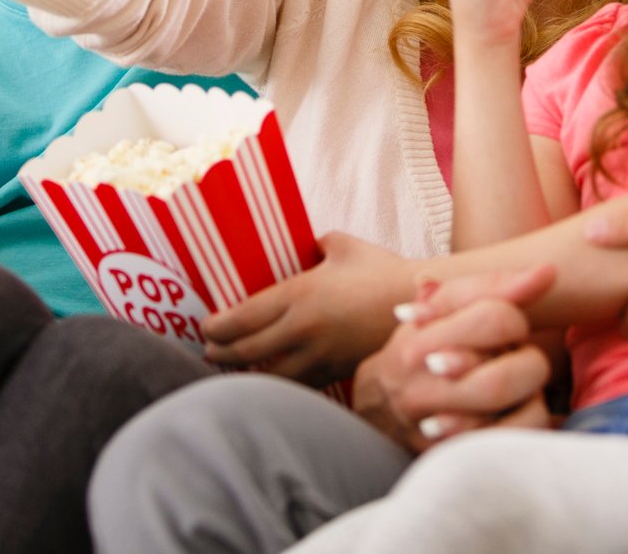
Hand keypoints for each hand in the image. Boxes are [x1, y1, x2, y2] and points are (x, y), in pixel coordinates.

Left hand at [202, 234, 416, 387]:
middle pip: (248, 350)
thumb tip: (304, 246)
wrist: (422, 305)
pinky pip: (299, 383)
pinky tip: (272, 380)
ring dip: (246, 373)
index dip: (218, 326)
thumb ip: (316, 245)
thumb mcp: (343, 246)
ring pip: (270, 374)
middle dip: (222, 352)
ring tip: (233, 369)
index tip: (204, 327)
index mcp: (300, 294)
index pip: (244, 318)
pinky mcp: (337, 372)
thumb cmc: (382, 270)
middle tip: (208, 351)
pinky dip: (279, 383)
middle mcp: (304, 329)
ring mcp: (321, 355)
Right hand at [352, 264, 555, 452]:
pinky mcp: (453, 457)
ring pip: (521, 414)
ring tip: (516, 389)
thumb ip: (494, 287)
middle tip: (515, 360)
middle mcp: (422, 387)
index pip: (494, 319)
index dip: (516, 321)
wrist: (376, 405)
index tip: (508, 327)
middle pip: (505, 379)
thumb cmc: (424, 346)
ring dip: (531, 396)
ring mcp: (435, 429)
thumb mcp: (444, 309)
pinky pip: (517, 443)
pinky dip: (527, 423)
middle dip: (528, 364)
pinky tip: (512, 412)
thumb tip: (548, 271)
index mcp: (421, 339)